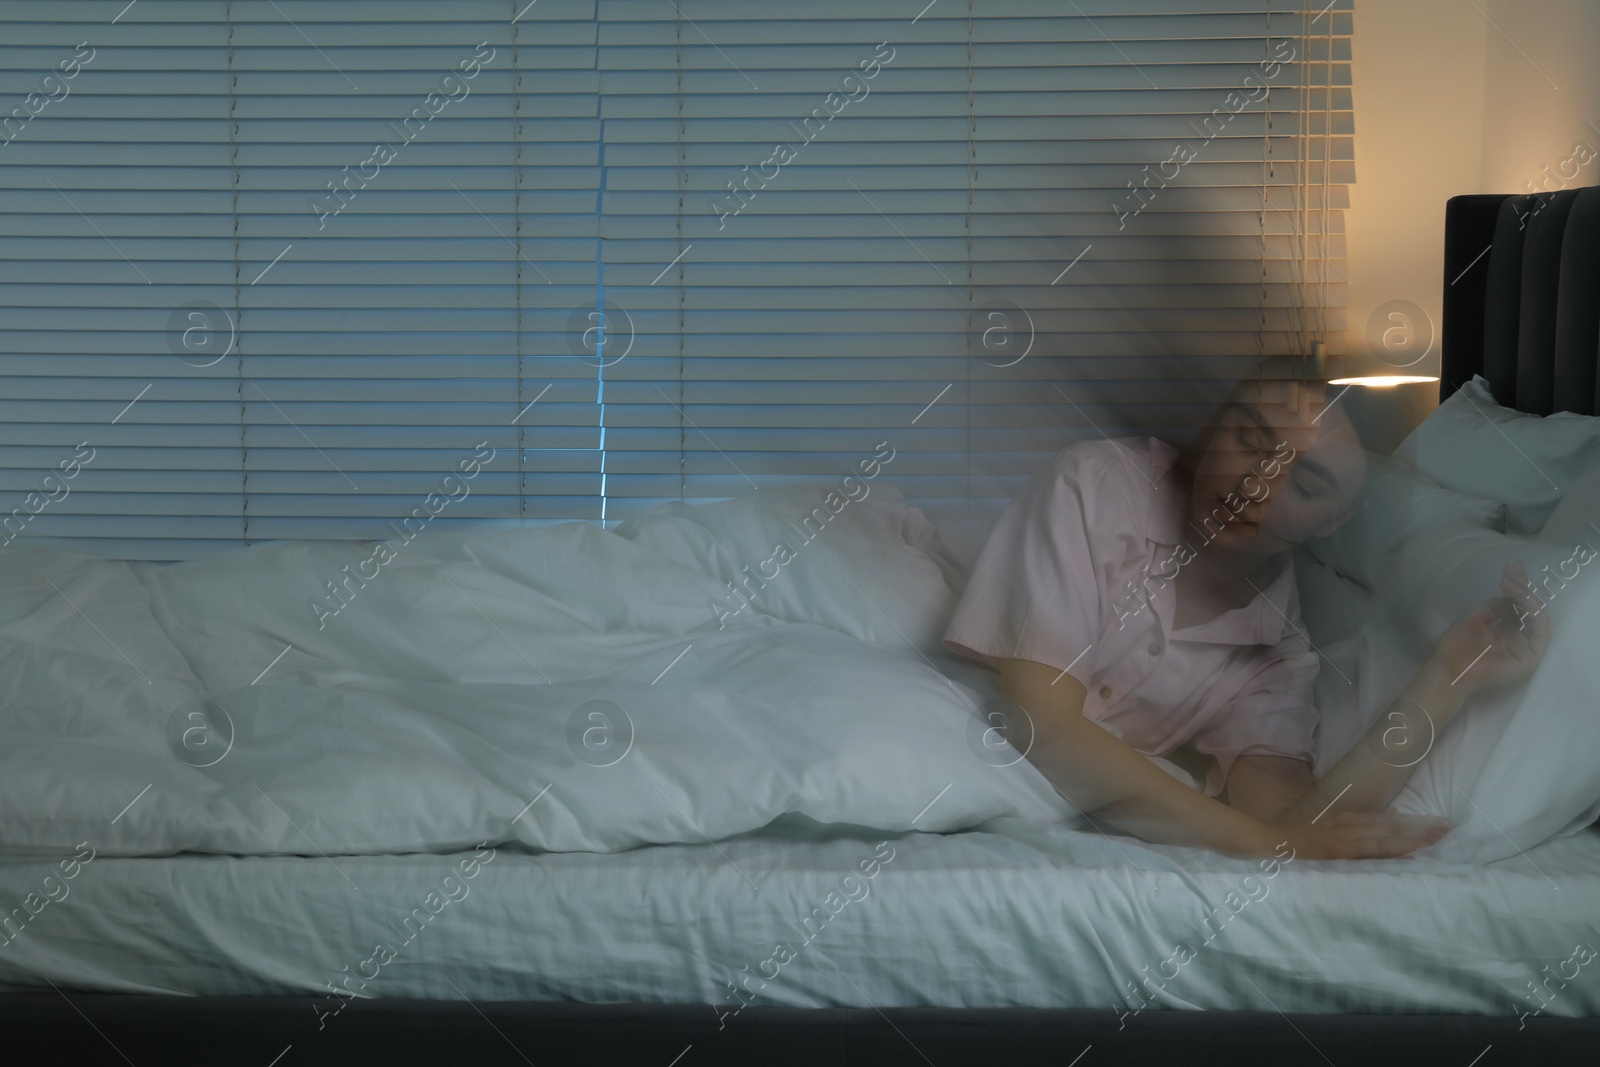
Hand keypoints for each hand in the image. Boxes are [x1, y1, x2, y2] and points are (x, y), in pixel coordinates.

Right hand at [1266, 808, 1451, 860]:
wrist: (1270, 844)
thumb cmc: (1300, 837)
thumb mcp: (1330, 824)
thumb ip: (1359, 823)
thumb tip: (1394, 815)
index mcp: (1346, 818)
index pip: (1388, 820)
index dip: (1414, 822)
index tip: (1438, 822)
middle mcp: (1347, 828)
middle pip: (1391, 828)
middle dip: (1420, 829)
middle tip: (1448, 829)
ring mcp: (1342, 843)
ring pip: (1384, 840)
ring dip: (1412, 839)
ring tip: (1436, 838)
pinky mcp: (1337, 857)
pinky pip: (1368, 856)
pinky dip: (1389, 855)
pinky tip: (1409, 855)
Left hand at [1428, 561, 1549, 696]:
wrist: (1449, 668)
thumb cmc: (1457, 645)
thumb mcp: (1476, 617)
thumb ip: (1496, 606)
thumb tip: (1513, 597)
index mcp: (1506, 630)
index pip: (1519, 606)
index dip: (1517, 586)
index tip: (1511, 568)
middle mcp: (1519, 638)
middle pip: (1530, 608)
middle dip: (1523, 586)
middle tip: (1513, 570)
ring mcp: (1527, 647)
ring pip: (1537, 616)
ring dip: (1525, 595)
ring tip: (1509, 583)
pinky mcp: (1532, 656)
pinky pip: (1539, 629)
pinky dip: (1532, 610)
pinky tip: (1519, 598)